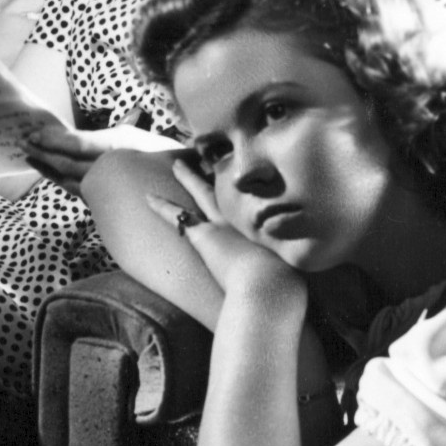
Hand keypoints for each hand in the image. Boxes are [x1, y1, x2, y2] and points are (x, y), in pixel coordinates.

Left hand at [21, 118, 176, 187]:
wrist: (190, 184)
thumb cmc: (165, 156)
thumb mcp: (135, 140)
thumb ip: (104, 141)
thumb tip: (68, 140)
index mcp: (118, 147)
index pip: (77, 144)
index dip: (52, 140)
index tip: (33, 135)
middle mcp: (110, 167)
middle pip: (68, 163)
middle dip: (44, 153)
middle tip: (22, 144)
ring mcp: (109, 185)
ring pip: (70, 179)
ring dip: (48, 168)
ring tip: (31, 157)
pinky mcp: (108, 199)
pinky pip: (78, 189)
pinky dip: (61, 179)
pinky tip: (52, 174)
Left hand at [152, 162, 298, 302]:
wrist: (268, 286)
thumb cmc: (283, 285)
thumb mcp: (293, 270)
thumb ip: (291, 264)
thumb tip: (298, 271)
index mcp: (266, 228)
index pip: (254, 205)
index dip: (247, 193)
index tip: (244, 181)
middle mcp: (244, 219)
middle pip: (230, 190)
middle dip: (219, 173)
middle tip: (211, 159)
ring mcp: (222, 224)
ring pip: (202, 194)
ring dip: (189, 179)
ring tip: (178, 165)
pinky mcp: (204, 236)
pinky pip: (177, 216)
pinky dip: (161, 206)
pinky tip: (147, 197)